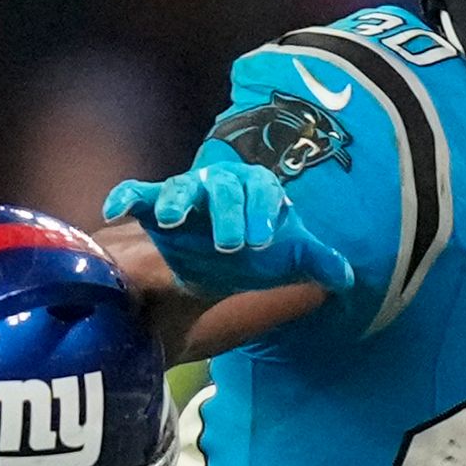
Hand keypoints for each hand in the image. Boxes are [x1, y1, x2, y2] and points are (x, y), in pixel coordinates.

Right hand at [104, 163, 356, 300]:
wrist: (214, 258)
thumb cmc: (253, 252)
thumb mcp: (286, 257)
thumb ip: (316, 262)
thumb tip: (349, 279)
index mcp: (255, 190)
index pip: (263, 191)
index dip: (264, 212)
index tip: (263, 241)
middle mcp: (220, 186)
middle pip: (224, 187)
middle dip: (227, 212)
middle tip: (231, 245)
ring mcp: (186, 195)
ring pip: (180, 187)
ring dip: (176, 199)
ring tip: (174, 220)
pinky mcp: (154, 207)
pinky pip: (138, 193)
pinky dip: (127, 196)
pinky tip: (116, 210)